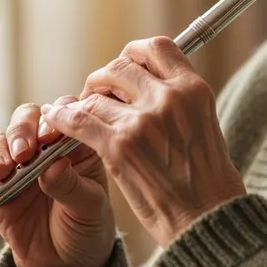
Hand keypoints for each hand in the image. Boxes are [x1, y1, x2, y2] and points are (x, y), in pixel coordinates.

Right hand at [0, 98, 115, 266]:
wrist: (67, 263)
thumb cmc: (88, 225)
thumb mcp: (90, 207)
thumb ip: (72, 186)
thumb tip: (54, 166)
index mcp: (78, 144)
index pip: (66, 115)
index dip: (56, 118)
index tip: (49, 136)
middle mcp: (47, 148)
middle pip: (29, 120)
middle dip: (23, 130)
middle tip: (23, 153)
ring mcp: (20, 167)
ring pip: (2, 141)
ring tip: (1, 171)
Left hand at [40, 37, 245, 247]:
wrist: (206, 218)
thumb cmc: (206, 177)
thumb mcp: (204, 123)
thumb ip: (179, 99)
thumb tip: (148, 82)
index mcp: (194, 88)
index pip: (157, 47)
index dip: (135, 52)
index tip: (126, 64)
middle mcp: (170, 97)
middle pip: (121, 65)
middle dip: (104, 78)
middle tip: (98, 94)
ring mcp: (143, 120)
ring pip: (97, 94)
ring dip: (85, 103)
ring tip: (83, 116)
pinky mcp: (119, 146)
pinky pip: (80, 120)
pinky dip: (65, 119)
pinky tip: (59, 121)